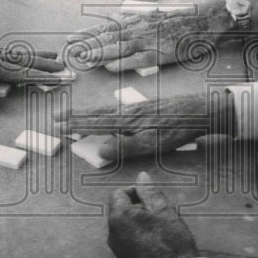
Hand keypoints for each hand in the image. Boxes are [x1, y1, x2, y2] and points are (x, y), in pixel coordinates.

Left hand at [0, 31, 64, 106]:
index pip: (20, 72)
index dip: (40, 75)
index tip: (58, 76)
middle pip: (24, 61)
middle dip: (46, 65)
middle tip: (65, 68)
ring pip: (18, 56)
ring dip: (37, 57)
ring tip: (54, 56)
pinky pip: (9, 55)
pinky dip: (23, 55)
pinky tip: (26, 56)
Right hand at [55, 93, 214, 160]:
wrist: (201, 110)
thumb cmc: (178, 128)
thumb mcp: (152, 143)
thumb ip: (125, 146)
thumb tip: (100, 149)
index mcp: (126, 119)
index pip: (94, 121)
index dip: (75, 123)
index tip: (57, 123)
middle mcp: (128, 111)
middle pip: (96, 113)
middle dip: (75, 115)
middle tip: (56, 116)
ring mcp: (137, 108)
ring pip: (106, 110)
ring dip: (88, 114)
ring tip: (75, 116)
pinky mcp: (146, 108)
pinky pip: (116, 110)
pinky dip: (103, 113)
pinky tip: (107, 116)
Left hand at [66, 3, 227, 71]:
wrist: (204, 20)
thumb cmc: (178, 20)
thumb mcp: (151, 16)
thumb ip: (131, 19)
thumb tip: (113, 16)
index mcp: (135, 23)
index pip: (105, 28)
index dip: (87, 33)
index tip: (70, 38)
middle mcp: (138, 30)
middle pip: (107, 37)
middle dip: (87, 44)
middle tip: (69, 50)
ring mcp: (149, 41)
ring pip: (119, 48)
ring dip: (100, 53)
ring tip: (84, 58)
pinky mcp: (161, 53)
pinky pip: (139, 60)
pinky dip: (124, 63)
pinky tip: (111, 67)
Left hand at [107, 171, 197, 257]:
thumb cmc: (172, 241)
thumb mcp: (163, 210)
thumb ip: (149, 191)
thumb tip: (141, 176)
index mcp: (119, 217)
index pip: (118, 194)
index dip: (134, 192)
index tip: (150, 199)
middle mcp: (112, 233)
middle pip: (118, 209)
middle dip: (135, 206)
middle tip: (157, 213)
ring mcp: (117, 248)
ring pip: (122, 225)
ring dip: (136, 221)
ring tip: (157, 227)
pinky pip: (125, 240)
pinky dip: (135, 235)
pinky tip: (154, 241)